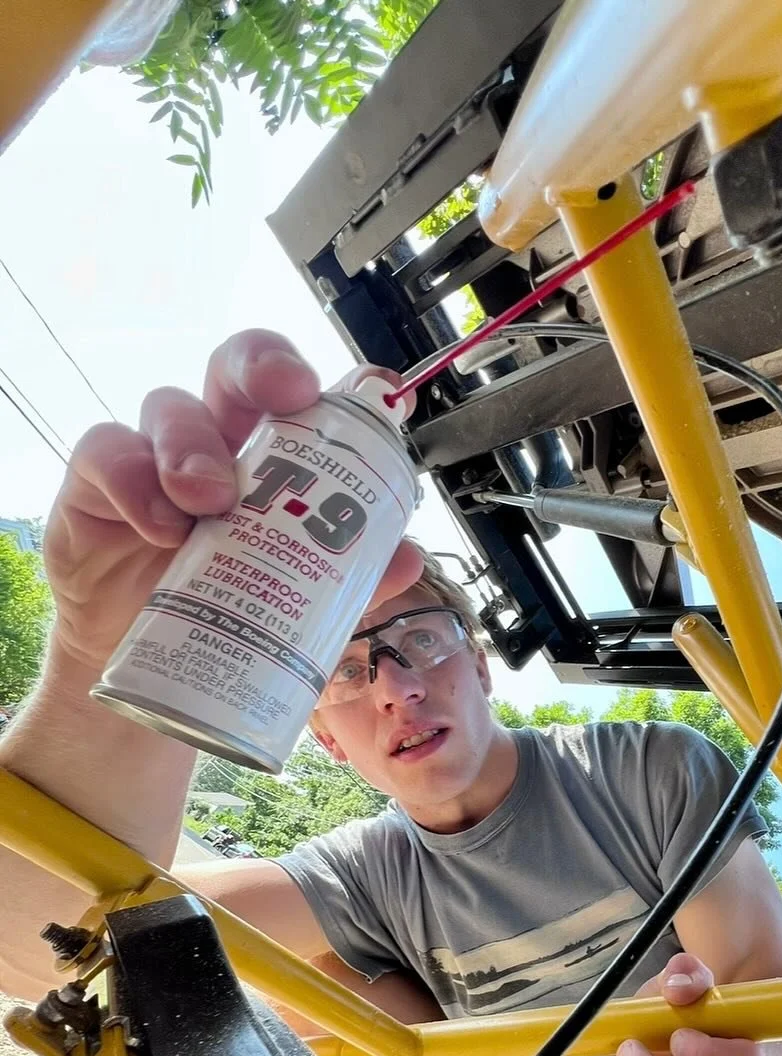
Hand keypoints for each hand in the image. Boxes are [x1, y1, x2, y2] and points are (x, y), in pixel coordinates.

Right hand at [42, 331, 421, 676]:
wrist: (156, 685)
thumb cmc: (227, 621)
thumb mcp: (295, 609)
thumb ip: (351, 582)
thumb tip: (407, 559)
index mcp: (275, 465)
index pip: (304, 401)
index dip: (341, 383)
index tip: (378, 388)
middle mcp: (218, 445)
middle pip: (237, 371)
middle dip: (265, 368)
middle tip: (290, 395)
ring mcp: (155, 459)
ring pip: (172, 407)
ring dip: (195, 445)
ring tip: (211, 501)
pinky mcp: (98, 486)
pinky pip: (107, 453)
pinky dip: (135, 482)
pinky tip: (160, 525)